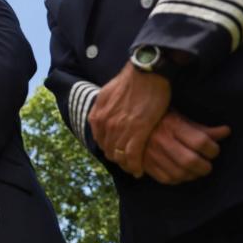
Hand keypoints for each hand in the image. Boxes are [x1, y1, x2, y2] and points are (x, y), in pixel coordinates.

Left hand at [89, 63, 170, 177]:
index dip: (109, 149)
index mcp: (97, 116)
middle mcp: (104, 124)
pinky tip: (139, 170)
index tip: (117, 153)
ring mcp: (119, 129)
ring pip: (119, 155)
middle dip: (117, 159)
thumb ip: (104, 108)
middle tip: (127, 164)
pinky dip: (135, 165)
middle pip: (108, 150)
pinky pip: (132, 156)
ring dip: (126, 165)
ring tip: (134, 169)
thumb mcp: (107, 94)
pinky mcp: (137, 132)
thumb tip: (104, 115)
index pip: (100, 140)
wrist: (145, 72)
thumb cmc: (130, 80)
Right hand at [142, 111, 230, 184]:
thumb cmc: (159, 119)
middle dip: (204, 167)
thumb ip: (202, 128)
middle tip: (206, 165)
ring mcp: (151, 153)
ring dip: (191, 175)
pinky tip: (180, 173)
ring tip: (194, 171)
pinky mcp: (143, 163)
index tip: (212, 150)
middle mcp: (161, 140)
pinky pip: (165, 179)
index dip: (213, 149)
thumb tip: (225, 132)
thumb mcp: (180, 118)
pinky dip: (177, 180)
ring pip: (178, 173)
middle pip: (190, 161)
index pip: (200, 142)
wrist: (128, 123)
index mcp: (173, 125)